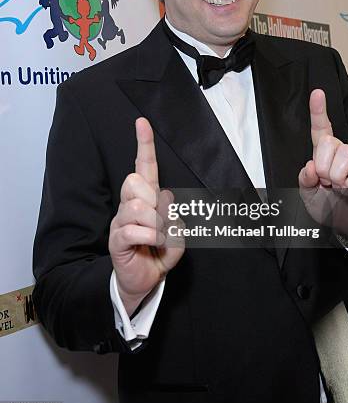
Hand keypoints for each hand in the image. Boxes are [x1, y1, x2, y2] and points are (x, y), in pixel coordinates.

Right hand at [109, 118, 184, 315]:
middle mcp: (130, 205)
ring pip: (136, 206)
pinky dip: (150, 238)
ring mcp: (120, 221)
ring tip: (157, 238)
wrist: (145, 280)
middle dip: (152, 199)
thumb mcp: (177, 234)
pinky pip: (132, 230)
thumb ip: (175, 217)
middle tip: (159, 222)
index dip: (144, 144)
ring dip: (155, 224)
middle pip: (134, 181)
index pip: (144, 166)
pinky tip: (150, 245)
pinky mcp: (115, 240)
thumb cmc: (159, 252)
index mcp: (147, 197)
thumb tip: (164, 201)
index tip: (142, 122)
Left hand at [298, 89, 347, 241]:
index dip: (318, 111)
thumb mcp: (308, 195)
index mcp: (322, 155)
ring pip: (344, 155)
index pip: (320, 129)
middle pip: (328, 142)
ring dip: (337, 177)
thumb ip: (304, 180)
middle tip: (327, 182)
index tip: (317, 93)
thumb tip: (309, 166)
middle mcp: (340, 153)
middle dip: (322, 167)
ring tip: (339, 187)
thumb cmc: (328, 207)